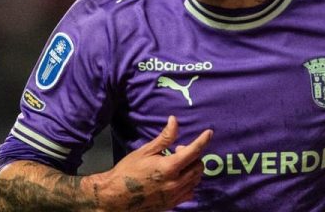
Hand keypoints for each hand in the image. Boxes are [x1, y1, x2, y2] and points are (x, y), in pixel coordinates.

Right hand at [90, 115, 212, 210]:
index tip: (209, 132)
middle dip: (193, 155)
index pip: (193, 152)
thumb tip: (174, 120)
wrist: (115, 195)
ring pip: (196, 179)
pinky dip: (189, 182)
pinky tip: (178, 177)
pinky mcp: (172, 204)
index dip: (203, 140)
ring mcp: (174, 195)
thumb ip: (164, 137)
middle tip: (178, 150)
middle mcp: (175, 183)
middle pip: (198, 166)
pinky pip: (190, 192)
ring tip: (177, 163)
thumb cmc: (128, 170)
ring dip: (192, 168)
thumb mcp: (145, 151)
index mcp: (169, 168)